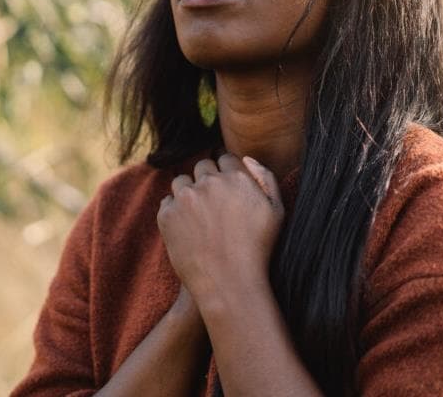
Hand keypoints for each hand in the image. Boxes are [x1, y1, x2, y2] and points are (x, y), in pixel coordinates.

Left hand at [156, 154, 284, 306]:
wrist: (229, 284)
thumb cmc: (258, 250)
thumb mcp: (276, 212)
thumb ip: (266, 178)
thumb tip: (246, 159)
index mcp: (236, 178)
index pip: (224, 158)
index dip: (226, 172)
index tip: (226, 189)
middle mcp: (209, 183)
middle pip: (202, 166)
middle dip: (207, 179)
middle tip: (212, 203)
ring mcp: (185, 198)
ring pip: (181, 181)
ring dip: (188, 192)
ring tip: (198, 216)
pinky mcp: (167, 215)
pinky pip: (167, 202)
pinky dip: (175, 211)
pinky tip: (187, 228)